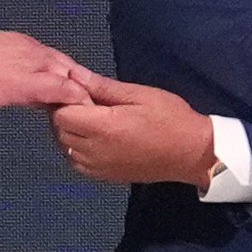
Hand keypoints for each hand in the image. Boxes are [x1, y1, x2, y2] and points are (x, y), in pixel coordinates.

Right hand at [0, 24, 96, 109]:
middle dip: (81, 87)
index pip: (55, 61)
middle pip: (69, 68)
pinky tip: (79, 117)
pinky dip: (75, 103)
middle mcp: (33, 51)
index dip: (67, 78)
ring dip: (81, 96)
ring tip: (88, 118)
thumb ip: (7, 75)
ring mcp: (32, 65)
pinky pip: (64, 92)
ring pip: (71, 78)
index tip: (73, 96)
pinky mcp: (29, 84)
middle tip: (89, 110)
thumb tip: (19, 91)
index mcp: (21, 44)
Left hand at [50, 75, 219, 186]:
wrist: (192, 154)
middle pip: (59, 130)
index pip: (60, 114)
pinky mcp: (102, 176)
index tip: (83, 93)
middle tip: (90, 104)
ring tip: (95, 120)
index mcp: (103, 128)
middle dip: (67, 114)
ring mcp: (97, 167)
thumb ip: (102, 87)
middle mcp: (94, 151)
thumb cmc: (171, 119)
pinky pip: (76, 161)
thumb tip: (74, 74)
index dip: (67, 100)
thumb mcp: (140, 94)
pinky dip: (78, 148)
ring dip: (71, 132)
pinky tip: (96, 138)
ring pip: (64, 146)